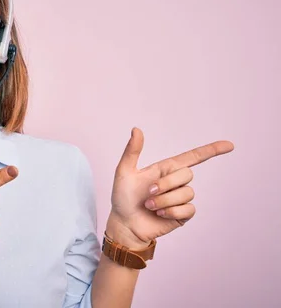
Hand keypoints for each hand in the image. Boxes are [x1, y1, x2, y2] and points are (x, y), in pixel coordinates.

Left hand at [106, 128, 233, 247]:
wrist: (124, 224)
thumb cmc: (122, 198)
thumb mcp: (124, 172)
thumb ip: (132, 151)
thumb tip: (136, 129)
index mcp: (165, 169)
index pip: (192, 157)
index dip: (211, 150)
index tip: (229, 145)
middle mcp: (175, 182)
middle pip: (187, 174)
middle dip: (166, 184)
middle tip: (148, 192)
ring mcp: (180, 198)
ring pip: (187, 193)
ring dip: (165, 200)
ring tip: (150, 206)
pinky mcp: (183, 214)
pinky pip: (189, 209)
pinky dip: (172, 211)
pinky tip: (160, 214)